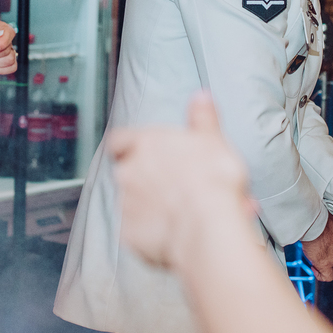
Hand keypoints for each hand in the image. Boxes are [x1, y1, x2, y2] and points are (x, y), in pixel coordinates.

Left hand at [109, 92, 252, 270]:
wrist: (208, 226)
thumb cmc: (212, 179)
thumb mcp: (213, 139)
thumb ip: (202, 117)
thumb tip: (201, 97)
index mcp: (144, 144)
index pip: (119, 140)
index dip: (128, 146)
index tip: (142, 153)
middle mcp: (127, 172)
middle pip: (129, 173)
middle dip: (149, 180)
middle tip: (178, 188)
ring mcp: (126, 205)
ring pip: (135, 203)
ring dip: (154, 207)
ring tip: (186, 214)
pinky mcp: (130, 235)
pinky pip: (139, 232)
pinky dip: (153, 232)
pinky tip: (178, 233)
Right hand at [301, 216, 332, 280]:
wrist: (313, 220)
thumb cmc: (319, 217)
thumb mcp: (332, 223)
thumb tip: (326, 231)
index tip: (326, 250)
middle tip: (323, 259)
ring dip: (330, 272)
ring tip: (318, 267)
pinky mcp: (326, 264)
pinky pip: (327, 277)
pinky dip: (321, 276)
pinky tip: (314, 268)